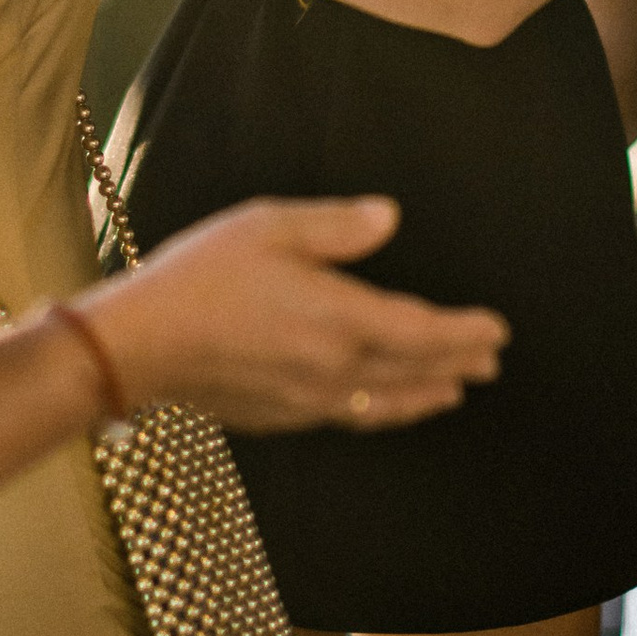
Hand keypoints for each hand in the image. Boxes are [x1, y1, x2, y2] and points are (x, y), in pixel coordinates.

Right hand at [82, 196, 507, 433]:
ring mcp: (308, 400)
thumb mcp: (270, 227)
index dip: (466, 332)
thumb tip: (389, 218)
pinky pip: (350, 418)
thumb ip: (336, 226)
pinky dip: (383, 412)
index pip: (424, 332)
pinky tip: (380, 405)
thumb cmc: (202, 278)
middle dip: (458, 364)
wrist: (139, 346)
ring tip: (453, 391)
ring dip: (427, 396)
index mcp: (341, 320)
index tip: (497, 329)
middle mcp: (334, 369)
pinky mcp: (281, 416)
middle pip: (415, 372)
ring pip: (386, 403)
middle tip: (491, 361)